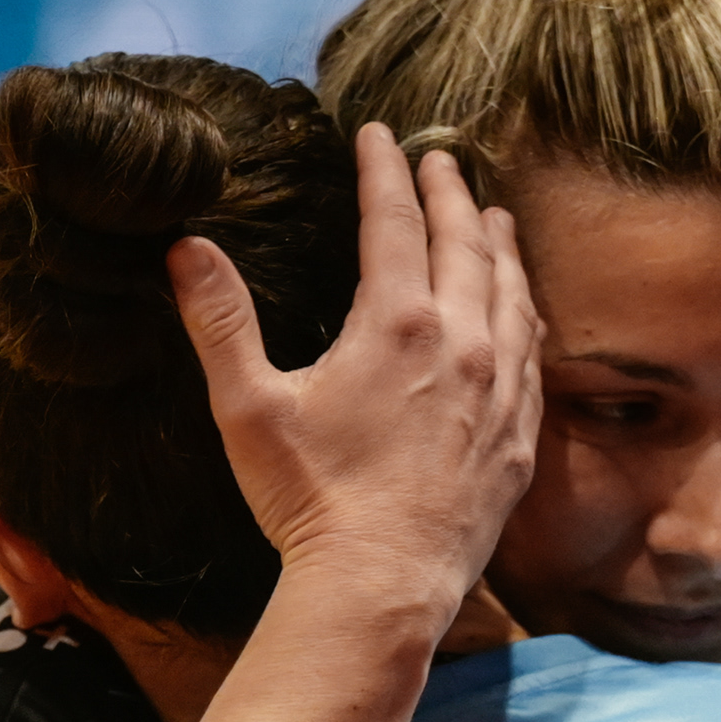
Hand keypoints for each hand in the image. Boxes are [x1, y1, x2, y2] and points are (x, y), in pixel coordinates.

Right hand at [174, 128, 539, 616]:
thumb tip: (187, 248)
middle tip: (441, 159)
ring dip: (500, 247)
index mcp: (398, 324)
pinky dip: (526, 315)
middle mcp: (463, 346)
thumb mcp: (248, 407)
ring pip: (512, 294)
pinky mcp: (518, 439)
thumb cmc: (310, 502)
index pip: (395, 220)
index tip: (378, 133)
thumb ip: (220, 321)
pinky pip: (533, 356)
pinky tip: (521, 313)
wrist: (381, 588)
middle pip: (465, 244)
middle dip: (450, 193)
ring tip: (494, 218)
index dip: (384, 168)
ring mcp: (500, 393)